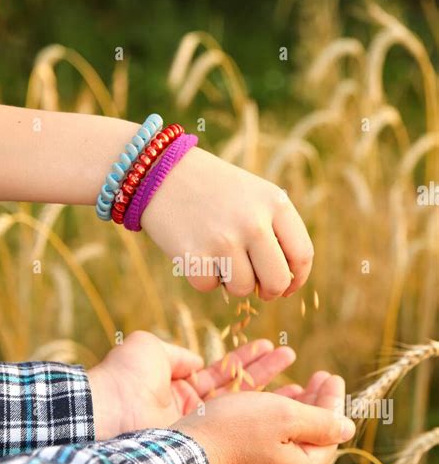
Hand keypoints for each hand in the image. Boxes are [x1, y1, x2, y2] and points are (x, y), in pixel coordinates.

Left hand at [87, 331, 295, 439]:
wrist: (107, 412)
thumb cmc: (123, 377)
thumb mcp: (150, 350)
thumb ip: (178, 355)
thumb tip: (196, 362)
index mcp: (177, 389)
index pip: (220, 374)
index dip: (246, 362)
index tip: (271, 348)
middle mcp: (190, 411)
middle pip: (237, 391)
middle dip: (267, 376)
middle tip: (294, 364)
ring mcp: (198, 429)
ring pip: (243, 409)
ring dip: (273, 393)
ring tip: (304, 380)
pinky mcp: (202, 441)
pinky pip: (237, 424)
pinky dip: (262, 411)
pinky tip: (286, 400)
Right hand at [140, 148, 313, 299]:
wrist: (160, 172)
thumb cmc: (213, 189)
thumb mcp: (254, 195)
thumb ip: (275, 230)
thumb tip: (285, 282)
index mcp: (275, 203)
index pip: (302, 255)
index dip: (296, 279)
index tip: (287, 287)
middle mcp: (254, 222)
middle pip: (277, 281)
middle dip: (268, 291)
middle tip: (256, 286)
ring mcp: (224, 240)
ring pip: (242, 289)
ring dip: (231, 282)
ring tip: (218, 257)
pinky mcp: (195, 255)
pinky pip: (209, 287)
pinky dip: (202, 277)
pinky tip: (196, 252)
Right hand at [172, 373, 354, 463]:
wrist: (177, 461)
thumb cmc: (231, 433)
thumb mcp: (284, 417)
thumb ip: (321, 421)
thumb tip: (348, 427)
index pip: (330, 434)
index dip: (332, 401)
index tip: (330, 375)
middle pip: (309, 441)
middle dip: (314, 406)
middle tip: (318, 377)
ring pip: (285, 445)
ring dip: (292, 414)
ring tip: (294, 387)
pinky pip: (263, 451)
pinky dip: (269, 428)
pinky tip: (263, 409)